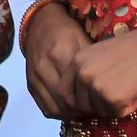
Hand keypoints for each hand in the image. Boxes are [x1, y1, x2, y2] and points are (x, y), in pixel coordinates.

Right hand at [22, 0, 92, 119]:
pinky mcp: (30, 81)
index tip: (101, 102)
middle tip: (94, 109)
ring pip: (53, 107)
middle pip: (65, 101)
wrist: (40, 23)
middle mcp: (44, 66)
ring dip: (70, 114)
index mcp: (60, 54)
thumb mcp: (84, 40)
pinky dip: (57, 111)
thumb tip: (107, 87)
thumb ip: (92, 63)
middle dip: (81, 110)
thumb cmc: (67, 31)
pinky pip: (43, 105)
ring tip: (82, 111)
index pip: (76, 89)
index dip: (91, 102)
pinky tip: (69, 108)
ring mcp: (34, 75)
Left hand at [68, 28, 136, 118]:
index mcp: (76, 61)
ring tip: (128, 87)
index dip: (76, 101)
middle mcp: (82, 73)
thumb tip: (77, 100)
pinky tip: (136, 92)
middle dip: (98, 105)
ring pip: (98, 111)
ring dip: (113, 106)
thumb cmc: (131, 51)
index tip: (89, 103)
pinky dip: (128, 108)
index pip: (63, 91)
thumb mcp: (99, 55)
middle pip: (81, 105)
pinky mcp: (111, 97)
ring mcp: (95, 86)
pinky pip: (116, 113)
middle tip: (117, 92)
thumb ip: (86, 72)